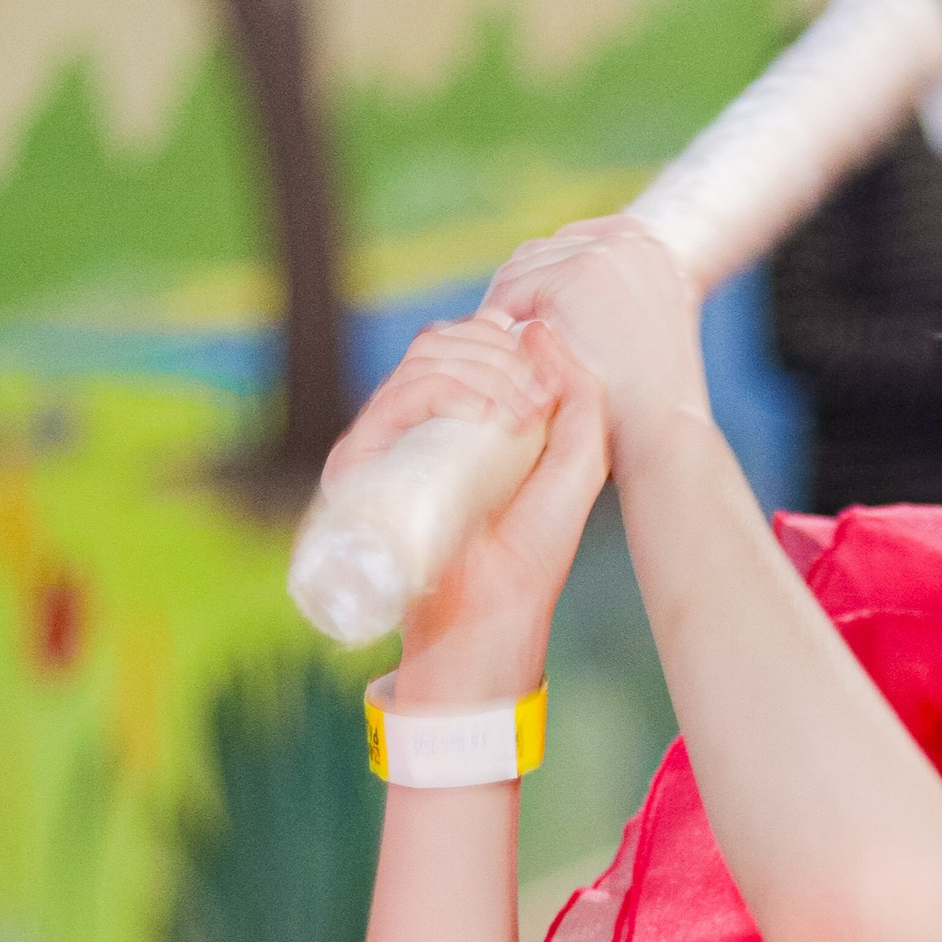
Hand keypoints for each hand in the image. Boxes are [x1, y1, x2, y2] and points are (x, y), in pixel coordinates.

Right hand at [323, 310, 607, 702]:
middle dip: (500, 355)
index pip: (468, 341)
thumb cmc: (532, 550)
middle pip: (444, 340)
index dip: (508, 342)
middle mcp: (415, 421)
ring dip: (481, 369)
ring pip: (422, 359)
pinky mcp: (361, 462)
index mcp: (459, 414)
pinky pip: (397, 397)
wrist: (493, 615)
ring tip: (518, 415)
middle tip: (537, 402)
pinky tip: (482, 415)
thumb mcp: (578, 464)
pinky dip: (445, 390)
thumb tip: (536, 327)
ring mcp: (385, 438)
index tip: (548, 385)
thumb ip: (580, 397)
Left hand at [487, 215, 709, 472]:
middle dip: (519, 293)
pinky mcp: (575, 275)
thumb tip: (573, 294)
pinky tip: (497, 354)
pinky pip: (512, 289)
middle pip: (542, 251)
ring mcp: (605, 252)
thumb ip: (615, 299)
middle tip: (499, 336)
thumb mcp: (643, 332)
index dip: (541, 284)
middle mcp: (631, 238)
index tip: (523, 320)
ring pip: (521, 267)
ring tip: (495, 348)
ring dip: (506, 307)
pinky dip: (497, 320)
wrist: (661, 428)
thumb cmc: (647, 400)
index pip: (570, 245)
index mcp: (647, 244)